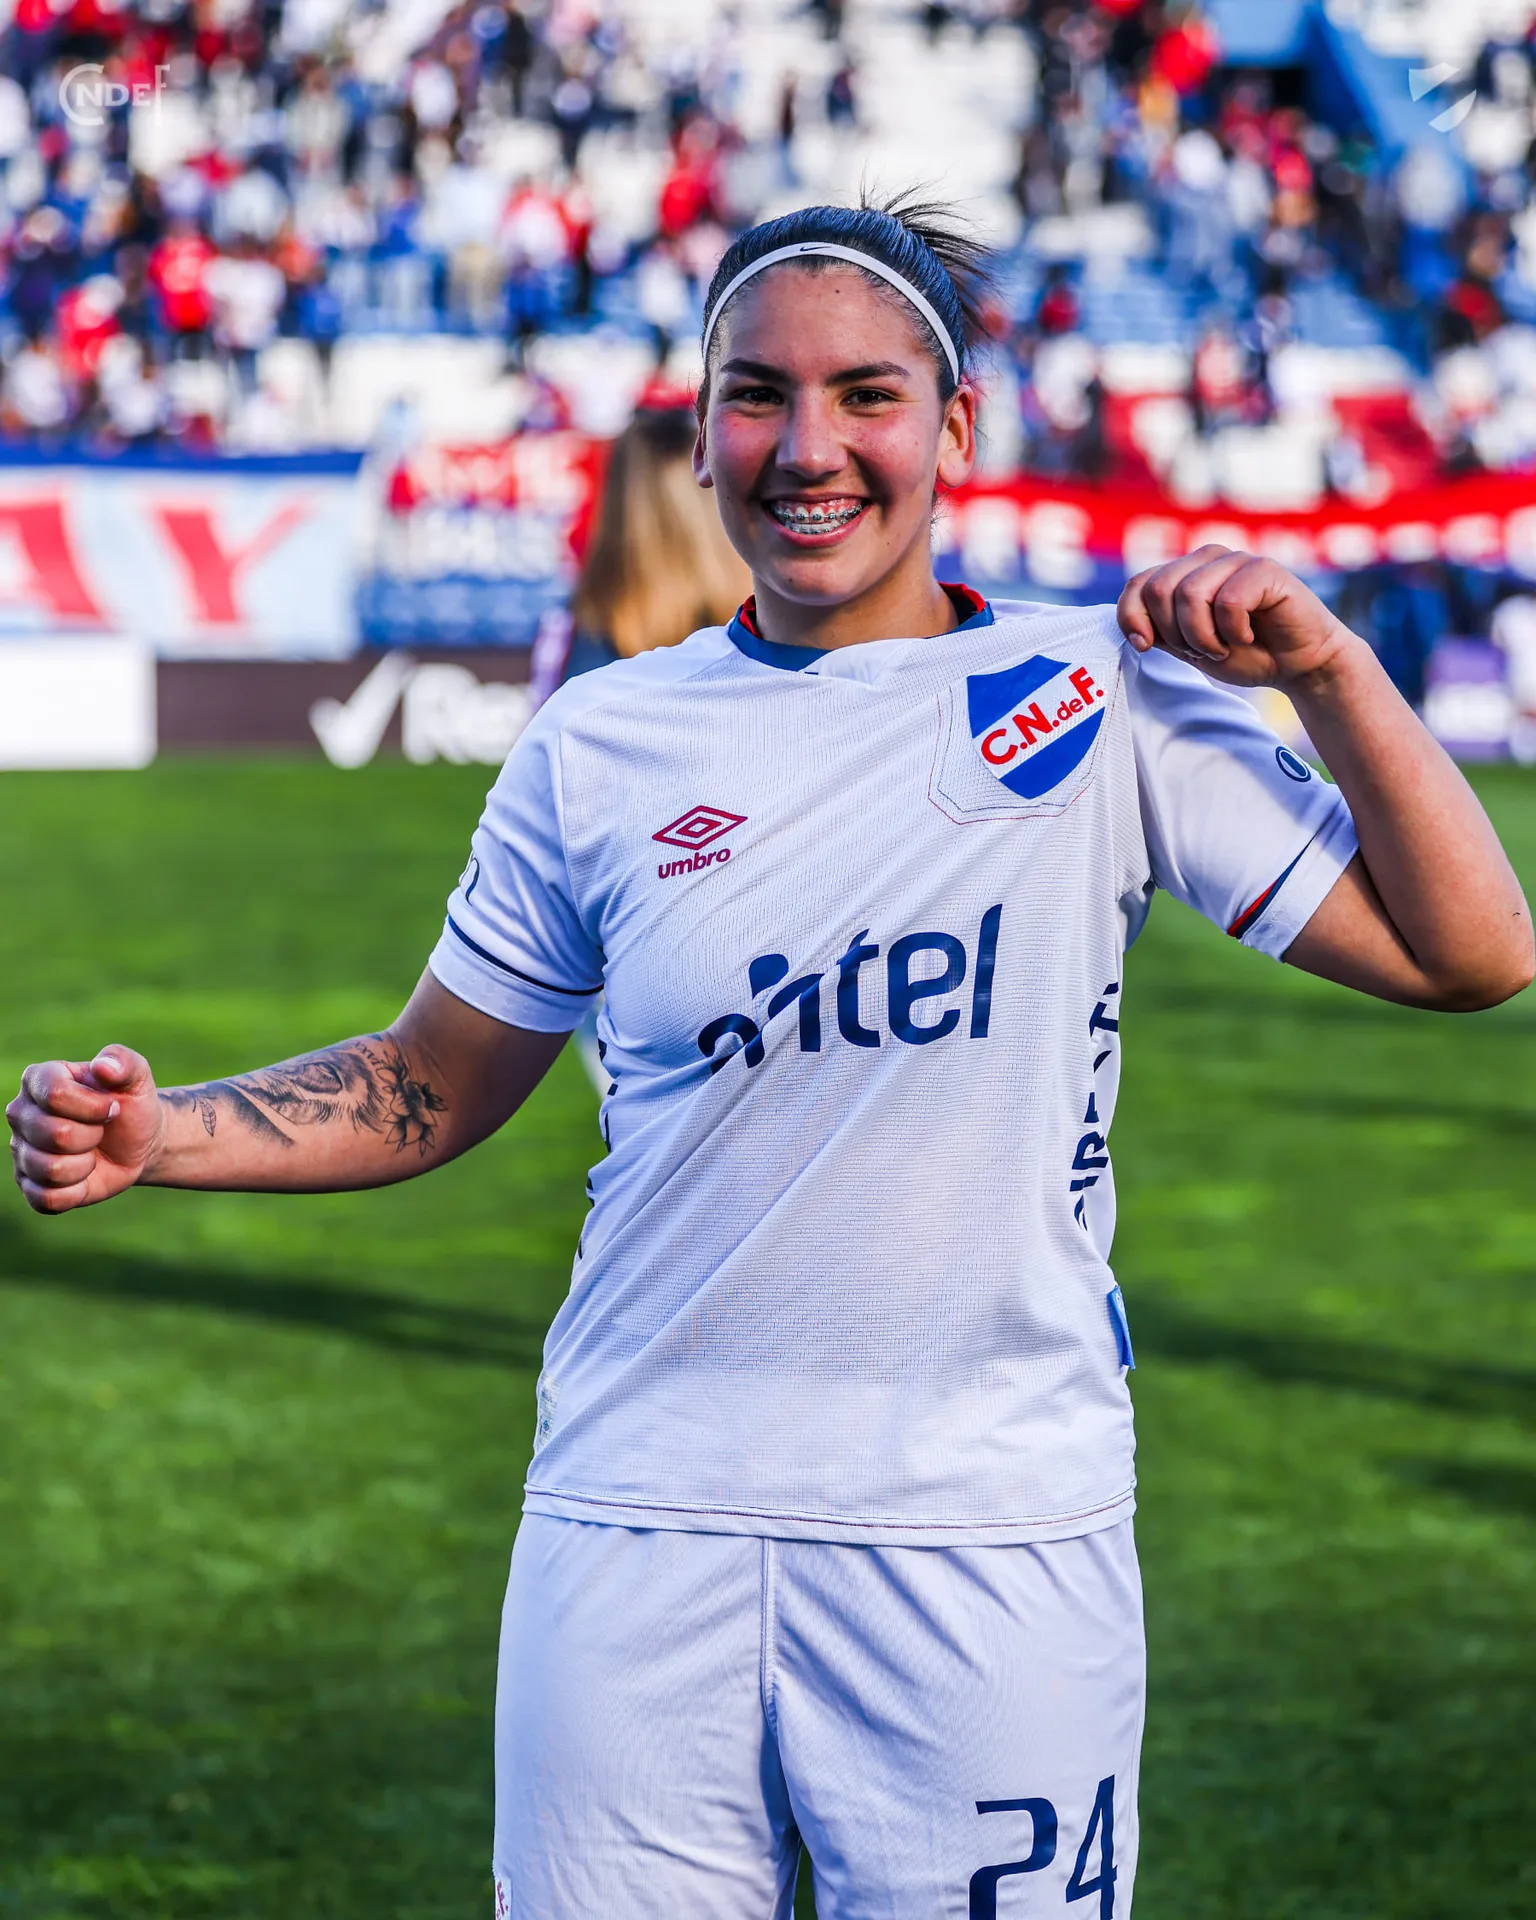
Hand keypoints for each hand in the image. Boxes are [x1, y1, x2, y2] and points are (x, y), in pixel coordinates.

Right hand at [7, 1047, 163, 1213]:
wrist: (138, 1141)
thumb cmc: (130, 1104)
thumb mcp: (137, 1077)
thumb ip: (123, 1061)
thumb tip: (103, 1067)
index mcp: (39, 1079)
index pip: (56, 1095)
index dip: (94, 1107)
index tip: (112, 1107)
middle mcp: (21, 1113)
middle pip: (56, 1135)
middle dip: (92, 1136)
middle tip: (100, 1130)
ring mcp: (21, 1150)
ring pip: (50, 1169)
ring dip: (85, 1165)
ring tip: (91, 1151)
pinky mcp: (28, 1184)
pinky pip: (46, 1198)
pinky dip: (75, 1192)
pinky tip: (83, 1177)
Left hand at [1117, 546, 1358, 689]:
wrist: (1298, 663)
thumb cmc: (1245, 653)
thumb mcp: (1189, 647)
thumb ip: (1159, 631)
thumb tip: (1130, 625)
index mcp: (1182, 574)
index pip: (1136, 586)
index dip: (1132, 619)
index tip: (1148, 647)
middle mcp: (1205, 559)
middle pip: (1158, 590)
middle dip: (1176, 634)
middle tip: (1204, 649)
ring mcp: (1235, 559)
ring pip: (1190, 595)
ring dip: (1204, 637)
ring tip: (1226, 646)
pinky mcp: (1264, 568)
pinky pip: (1228, 601)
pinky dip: (1234, 631)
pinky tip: (1249, 635)